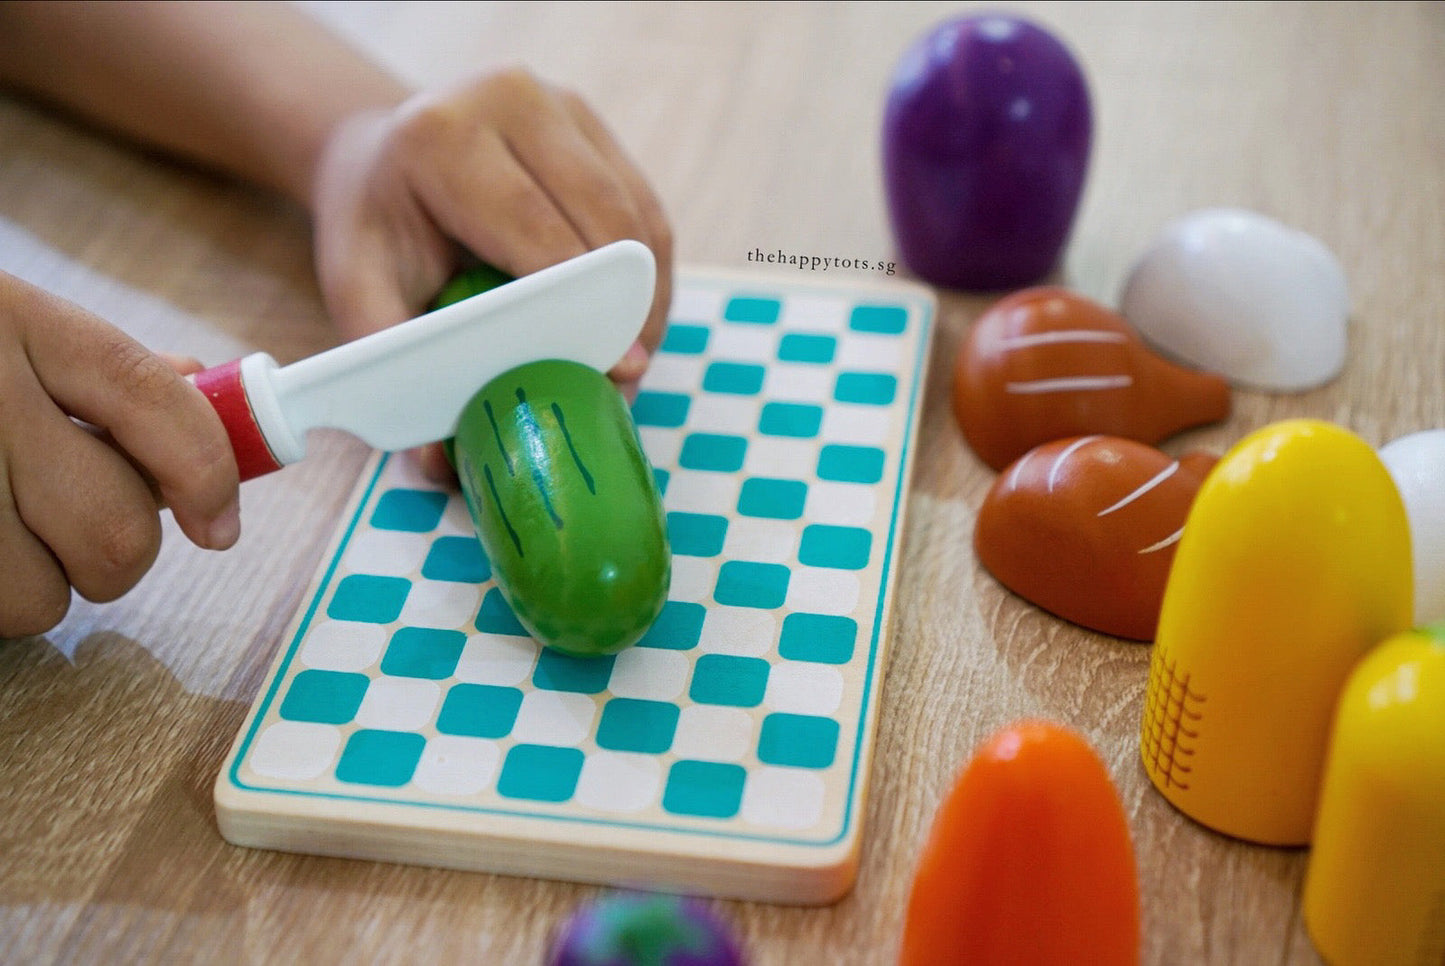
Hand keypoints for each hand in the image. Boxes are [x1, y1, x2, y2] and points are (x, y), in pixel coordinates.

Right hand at [0, 272, 239, 637]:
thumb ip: (92, 364)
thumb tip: (195, 388)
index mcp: (11, 318)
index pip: (155, 401)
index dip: (206, 474)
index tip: (221, 524)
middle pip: (113, 529)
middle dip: (114, 554)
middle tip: (75, 535)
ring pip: (36, 598)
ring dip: (29, 589)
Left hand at [309, 68, 672, 478]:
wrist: (382, 154)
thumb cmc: (376, 227)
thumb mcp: (360, 288)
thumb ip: (398, 365)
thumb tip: (444, 467)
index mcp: (442, 135)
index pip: (535, 228)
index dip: (584, 304)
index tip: (620, 367)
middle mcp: (508, 97)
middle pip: (602, 218)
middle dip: (626, 306)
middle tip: (629, 377)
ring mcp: (561, 103)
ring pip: (637, 213)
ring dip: (649, 292)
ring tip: (638, 354)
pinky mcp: (594, 123)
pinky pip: (646, 206)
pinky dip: (652, 268)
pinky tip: (639, 318)